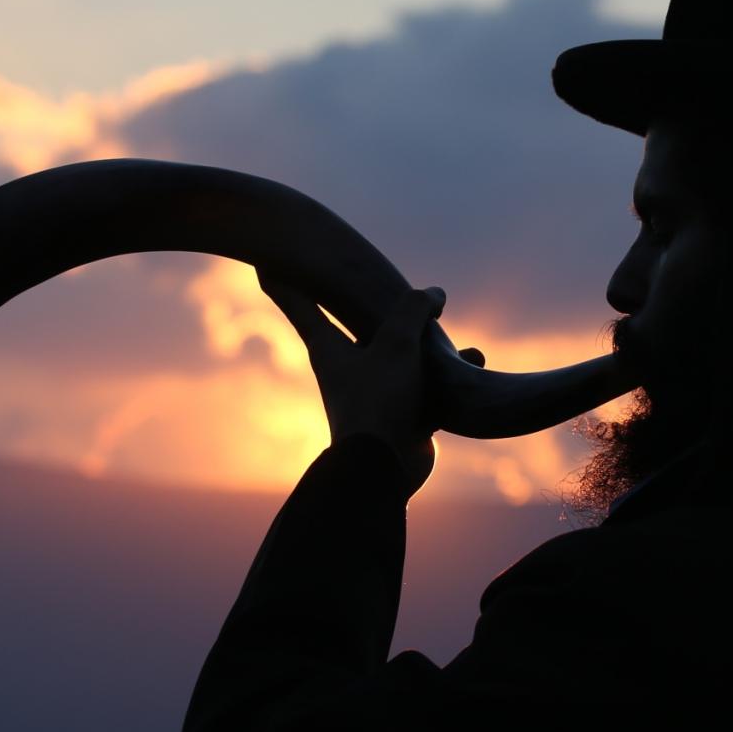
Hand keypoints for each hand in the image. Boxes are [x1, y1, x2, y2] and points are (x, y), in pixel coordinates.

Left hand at [258, 272, 483, 498]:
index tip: (260, 262)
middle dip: (365, 302)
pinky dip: (447, 370)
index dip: (282, 280)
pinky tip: (472, 359)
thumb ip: (414, 309)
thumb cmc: (379, 400)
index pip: (299, 303)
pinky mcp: (402, 412)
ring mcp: (375, 390)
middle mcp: (347, 366)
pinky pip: (426, 381)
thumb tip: (433, 294)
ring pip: (398, 352)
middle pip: (353, 323)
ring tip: (446, 325)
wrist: (387, 468)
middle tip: (369, 277)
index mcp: (328, 347)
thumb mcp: (397, 343)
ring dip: (423, 338)